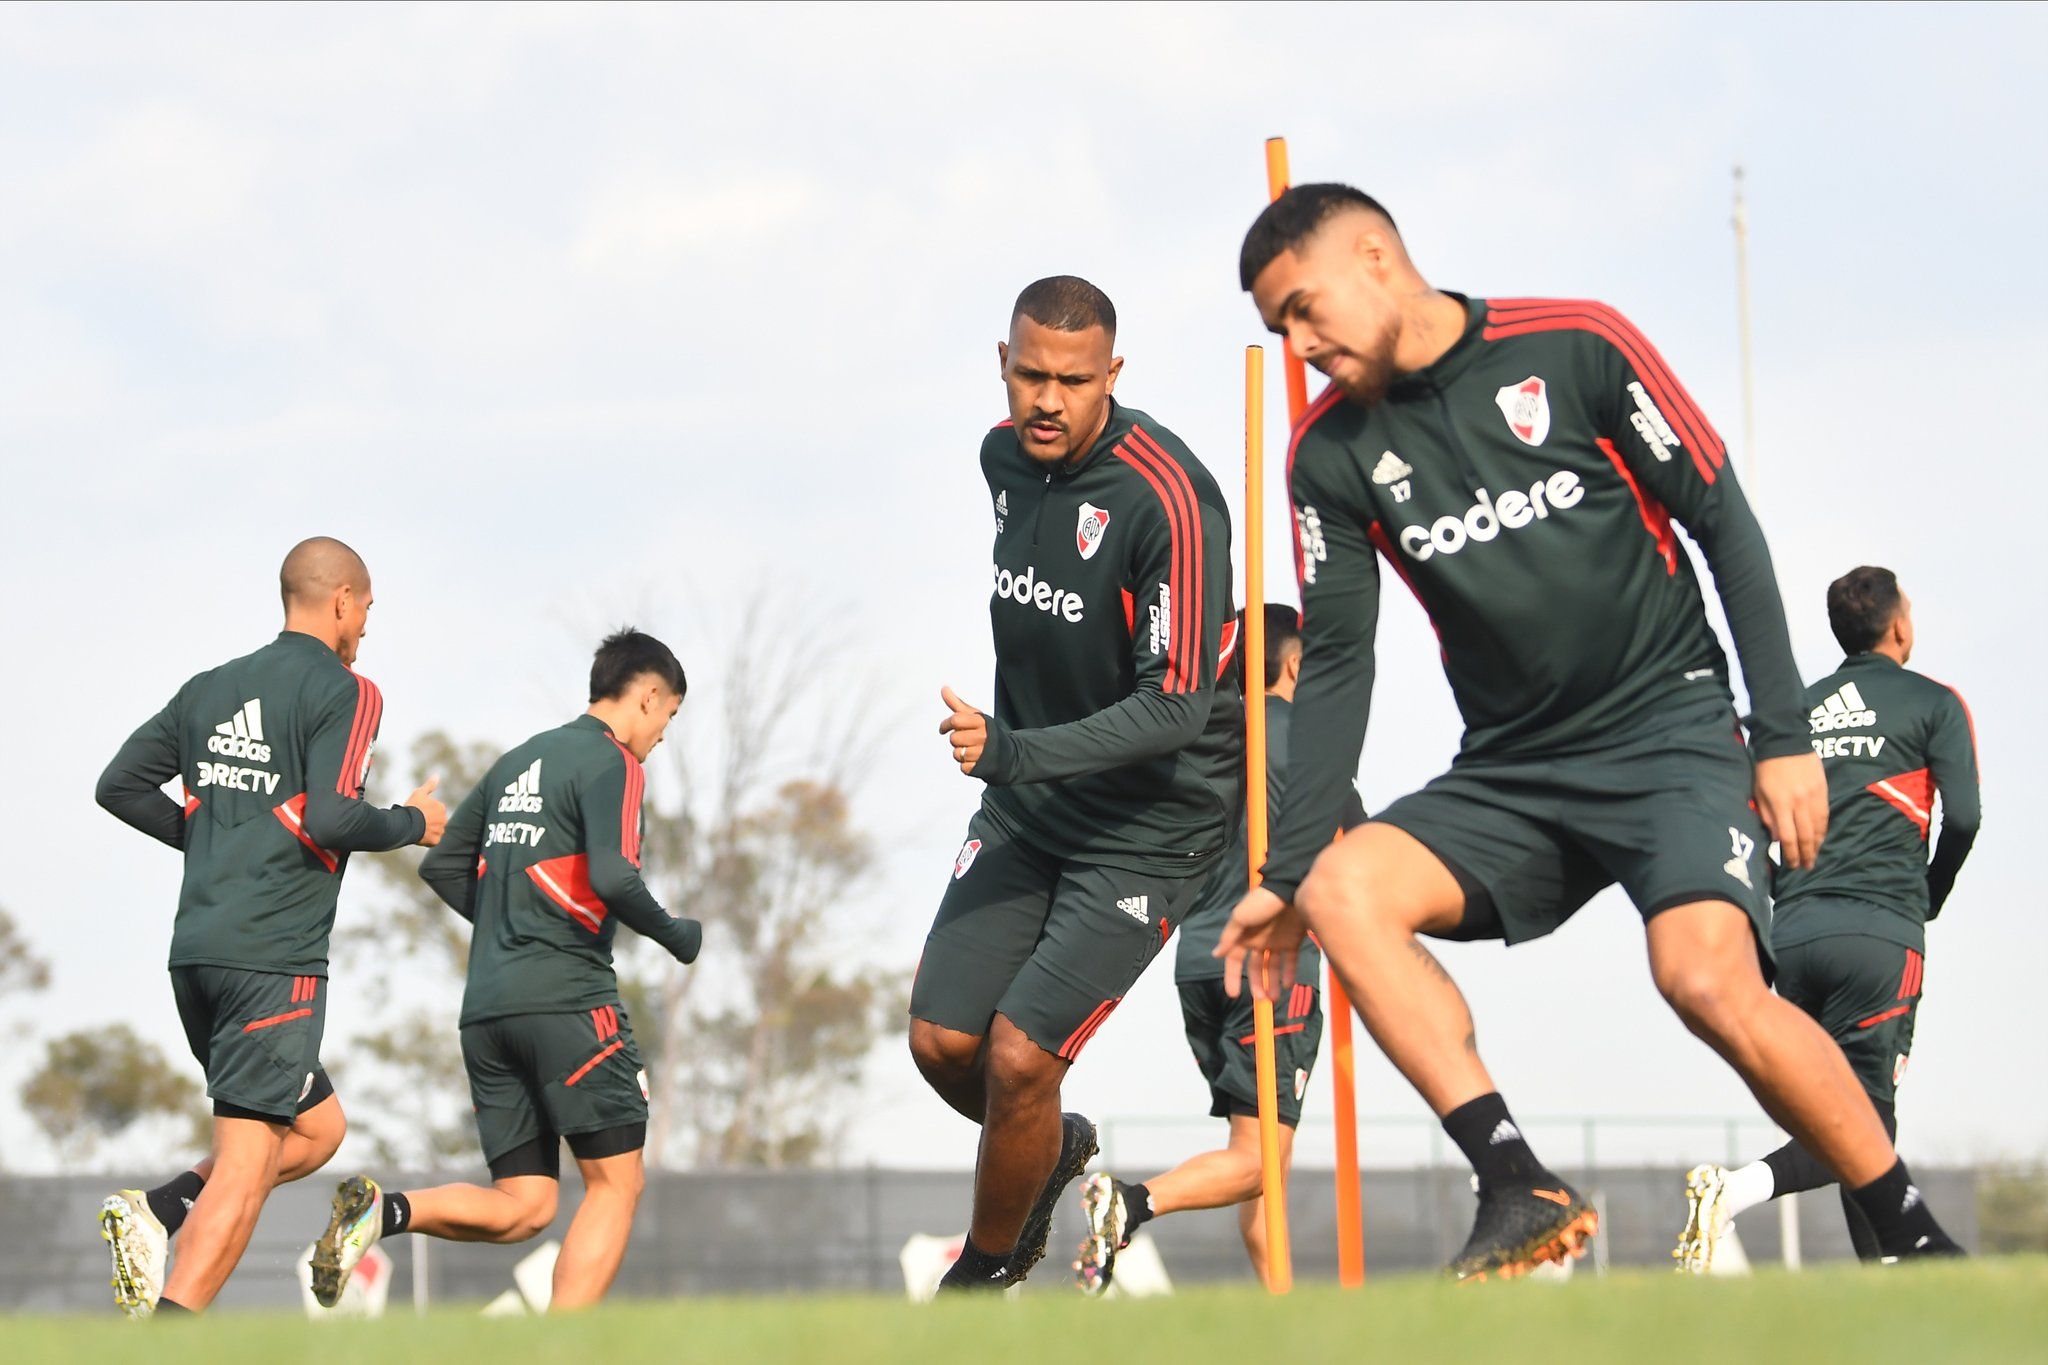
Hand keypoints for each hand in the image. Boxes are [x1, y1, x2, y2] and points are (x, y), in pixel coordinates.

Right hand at [406, 775, 447, 846]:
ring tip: (416, 829)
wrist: (407, 823)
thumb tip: (436, 775)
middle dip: (428, 822)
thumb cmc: (412, 807)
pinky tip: (418, 837)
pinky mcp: (436, 841)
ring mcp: (440, 831)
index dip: (424, 812)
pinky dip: (426, 840)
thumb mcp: (419, 793)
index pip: (434, 810)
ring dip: (427, 831)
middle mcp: (444, 819)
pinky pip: (432, 841)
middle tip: (416, 822)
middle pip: (435, 821)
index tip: (416, 812)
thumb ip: (429, 785)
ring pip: (434, 831)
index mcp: (441, 807)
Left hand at [938, 686, 986, 774]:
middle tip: (965, 740)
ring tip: (971, 750)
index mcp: (981, 722)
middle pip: (954, 739)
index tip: (943, 729)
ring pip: (957, 754)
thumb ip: (956, 703)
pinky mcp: (981, 767)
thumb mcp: (974, 716)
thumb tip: (943, 688)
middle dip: (956, 740)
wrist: (1007, 753)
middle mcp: (984, 736)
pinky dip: (966, 764)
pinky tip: (975, 760)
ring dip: (960, 753)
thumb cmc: (985, 731)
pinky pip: (962, 767)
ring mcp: (983, 753)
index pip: (956, 720)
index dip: (945, 724)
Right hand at [1214, 885, 1305, 1002]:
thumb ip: (1229, 937)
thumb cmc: (1262, 901)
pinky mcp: (1293, 940)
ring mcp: (1277, 941)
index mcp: (1244, 936)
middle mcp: (1259, 941)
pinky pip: (1290, 961)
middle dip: (1257, 984)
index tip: (1233, 993)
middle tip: (1261, 999)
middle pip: (1255, 968)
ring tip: (1274, 998)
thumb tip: (1216, 954)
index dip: (1232, 976)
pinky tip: (1287, 984)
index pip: (1234, 960)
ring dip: (1272, 983)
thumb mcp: (1240, 917)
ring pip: (1273, 968)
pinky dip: (1289, 973)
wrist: (1290, 889)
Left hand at [1754, 751, 1826, 869]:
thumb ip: (1767, 815)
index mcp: (1780, 803)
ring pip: (1818, 827)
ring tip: (1814, 856)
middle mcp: (1799, 802)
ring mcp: (1814, 796)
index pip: (1787, 836)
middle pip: (1805, 835)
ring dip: (1817, 845)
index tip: (1792, 865)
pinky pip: (1825, 816)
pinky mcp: (1823, 790)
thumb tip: (1777, 838)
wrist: (1786, 741)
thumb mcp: (1759, 792)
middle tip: (1806, 867)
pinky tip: (1821, 838)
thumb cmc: (1766, 768)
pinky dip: (1823, 830)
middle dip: (1806, 854)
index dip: (1791, 854)